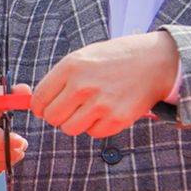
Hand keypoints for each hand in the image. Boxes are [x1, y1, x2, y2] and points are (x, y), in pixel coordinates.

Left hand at [30, 32, 179, 139]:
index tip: (46, 108)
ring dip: (78, 122)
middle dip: (59, 115)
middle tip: (72, 108)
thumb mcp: (83, 58)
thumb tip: (37, 103)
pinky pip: (94, 133)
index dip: (40, 107)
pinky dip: (98, 126)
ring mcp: (100, 104)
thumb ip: (60, 79)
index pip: (39, 99)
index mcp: (71, 67)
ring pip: (70, 129)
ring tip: (92, 108)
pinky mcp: (116, 119)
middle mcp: (82, 85)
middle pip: (52, 118)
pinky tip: (108, 110)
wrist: (153, 62)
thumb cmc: (115, 60)